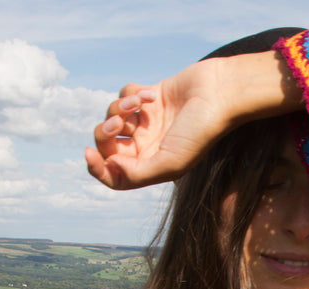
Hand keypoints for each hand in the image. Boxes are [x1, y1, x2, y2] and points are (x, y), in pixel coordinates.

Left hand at [85, 51, 299, 189]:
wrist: (219, 93)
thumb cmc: (201, 131)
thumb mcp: (171, 162)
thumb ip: (138, 173)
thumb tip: (111, 165)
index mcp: (152, 167)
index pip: (115, 176)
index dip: (97, 168)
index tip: (89, 153)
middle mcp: (148, 147)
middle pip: (108, 145)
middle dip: (106, 133)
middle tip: (119, 123)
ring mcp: (147, 122)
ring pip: (113, 117)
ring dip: (120, 108)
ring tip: (138, 103)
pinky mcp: (148, 98)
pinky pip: (123, 95)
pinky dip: (131, 93)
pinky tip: (150, 94)